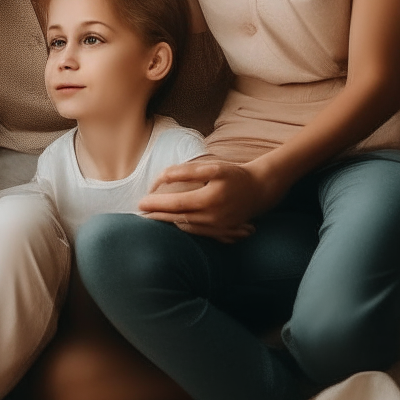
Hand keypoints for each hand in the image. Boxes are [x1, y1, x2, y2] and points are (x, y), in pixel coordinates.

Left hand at [138, 159, 280, 241]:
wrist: (260, 190)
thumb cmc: (234, 175)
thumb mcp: (212, 167)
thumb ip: (186, 171)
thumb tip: (163, 176)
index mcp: (209, 199)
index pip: (176, 204)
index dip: (156, 204)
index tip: (141, 202)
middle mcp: (213, 217)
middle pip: (177, 218)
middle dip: (156, 215)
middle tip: (140, 211)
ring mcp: (217, 228)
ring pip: (185, 227)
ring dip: (166, 223)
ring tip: (150, 216)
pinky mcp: (220, 232)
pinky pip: (196, 232)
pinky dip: (180, 227)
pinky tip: (171, 222)